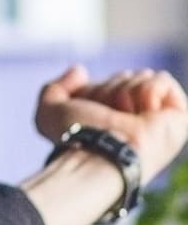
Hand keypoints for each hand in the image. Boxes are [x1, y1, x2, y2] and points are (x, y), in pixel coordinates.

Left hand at [35, 63, 187, 185]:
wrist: (97, 153)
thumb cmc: (74, 139)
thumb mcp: (48, 113)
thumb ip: (54, 88)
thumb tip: (80, 71)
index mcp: (114, 116)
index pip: (108, 81)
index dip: (93, 92)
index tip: (88, 113)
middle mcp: (138, 117)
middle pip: (126, 75)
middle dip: (110, 91)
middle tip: (107, 117)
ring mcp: (159, 118)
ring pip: (142, 75)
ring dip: (124, 93)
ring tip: (123, 119)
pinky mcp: (178, 117)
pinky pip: (162, 80)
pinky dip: (146, 93)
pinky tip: (142, 115)